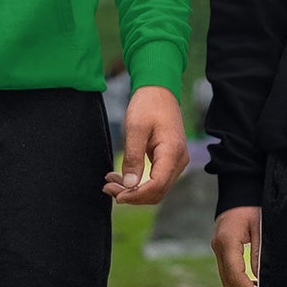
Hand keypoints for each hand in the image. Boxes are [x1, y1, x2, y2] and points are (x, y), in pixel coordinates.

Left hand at [101, 84, 186, 203]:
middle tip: (108, 188)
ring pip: (156, 188)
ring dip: (134, 190)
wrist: (159, 91)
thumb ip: (133, 158)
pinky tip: (120, 178)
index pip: (157, 186)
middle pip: (157, 192)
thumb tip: (129, 185)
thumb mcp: (136, 129)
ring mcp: (176, 161)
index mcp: (172, 152)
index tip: (116, 194)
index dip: (136, 195)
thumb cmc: (148, 105)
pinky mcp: (169, 160)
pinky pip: (156, 179)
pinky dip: (139, 183)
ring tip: (111, 183)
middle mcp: (179, 161)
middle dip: (132, 195)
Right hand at [212, 206, 260, 286]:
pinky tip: (251, 283)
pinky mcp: (220, 248)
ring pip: (225, 278)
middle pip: (227, 280)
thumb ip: (259, 253)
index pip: (234, 274)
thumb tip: (260, 279)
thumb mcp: (261, 228)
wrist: (240, 190)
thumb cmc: (253, 207)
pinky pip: (226, 270)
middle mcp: (218, 246)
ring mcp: (217, 248)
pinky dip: (237, 281)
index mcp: (227, 241)